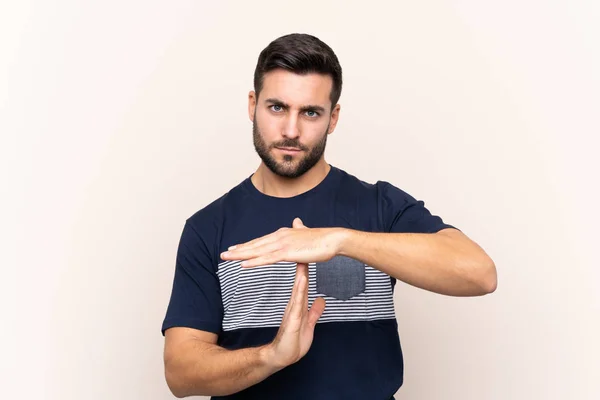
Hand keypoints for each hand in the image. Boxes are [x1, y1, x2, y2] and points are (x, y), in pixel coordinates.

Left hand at [221, 218, 345, 267]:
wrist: (332, 239)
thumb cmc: (321, 239)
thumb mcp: (306, 232)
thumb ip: (299, 228)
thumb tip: (297, 221)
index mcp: (283, 234)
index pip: (261, 241)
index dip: (247, 246)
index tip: (235, 248)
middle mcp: (279, 237)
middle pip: (255, 245)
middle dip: (238, 250)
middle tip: (224, 254)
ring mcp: (282, 244)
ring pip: (257, 251)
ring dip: (241, 255)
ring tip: (227, 258)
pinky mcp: (287, 253)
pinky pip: (267, 259)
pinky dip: (254, 262)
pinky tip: (243, 265)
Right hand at [263, 262, 325, 369]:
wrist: (281, 357)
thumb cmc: (293, 342)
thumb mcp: (308, 324)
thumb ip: (314, 312)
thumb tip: (321, 300)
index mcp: (298, 306)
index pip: (302, 285)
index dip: (305, 271)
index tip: (308, 256)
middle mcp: (294, 306)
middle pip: (299, 284)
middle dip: (302, 267)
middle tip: (302, 251)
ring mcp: (292, 312)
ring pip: (297, 291)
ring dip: (300, 276)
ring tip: (303, 262)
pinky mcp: (293, 320)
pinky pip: (297, 304)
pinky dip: (300, 292)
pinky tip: (301, 283)